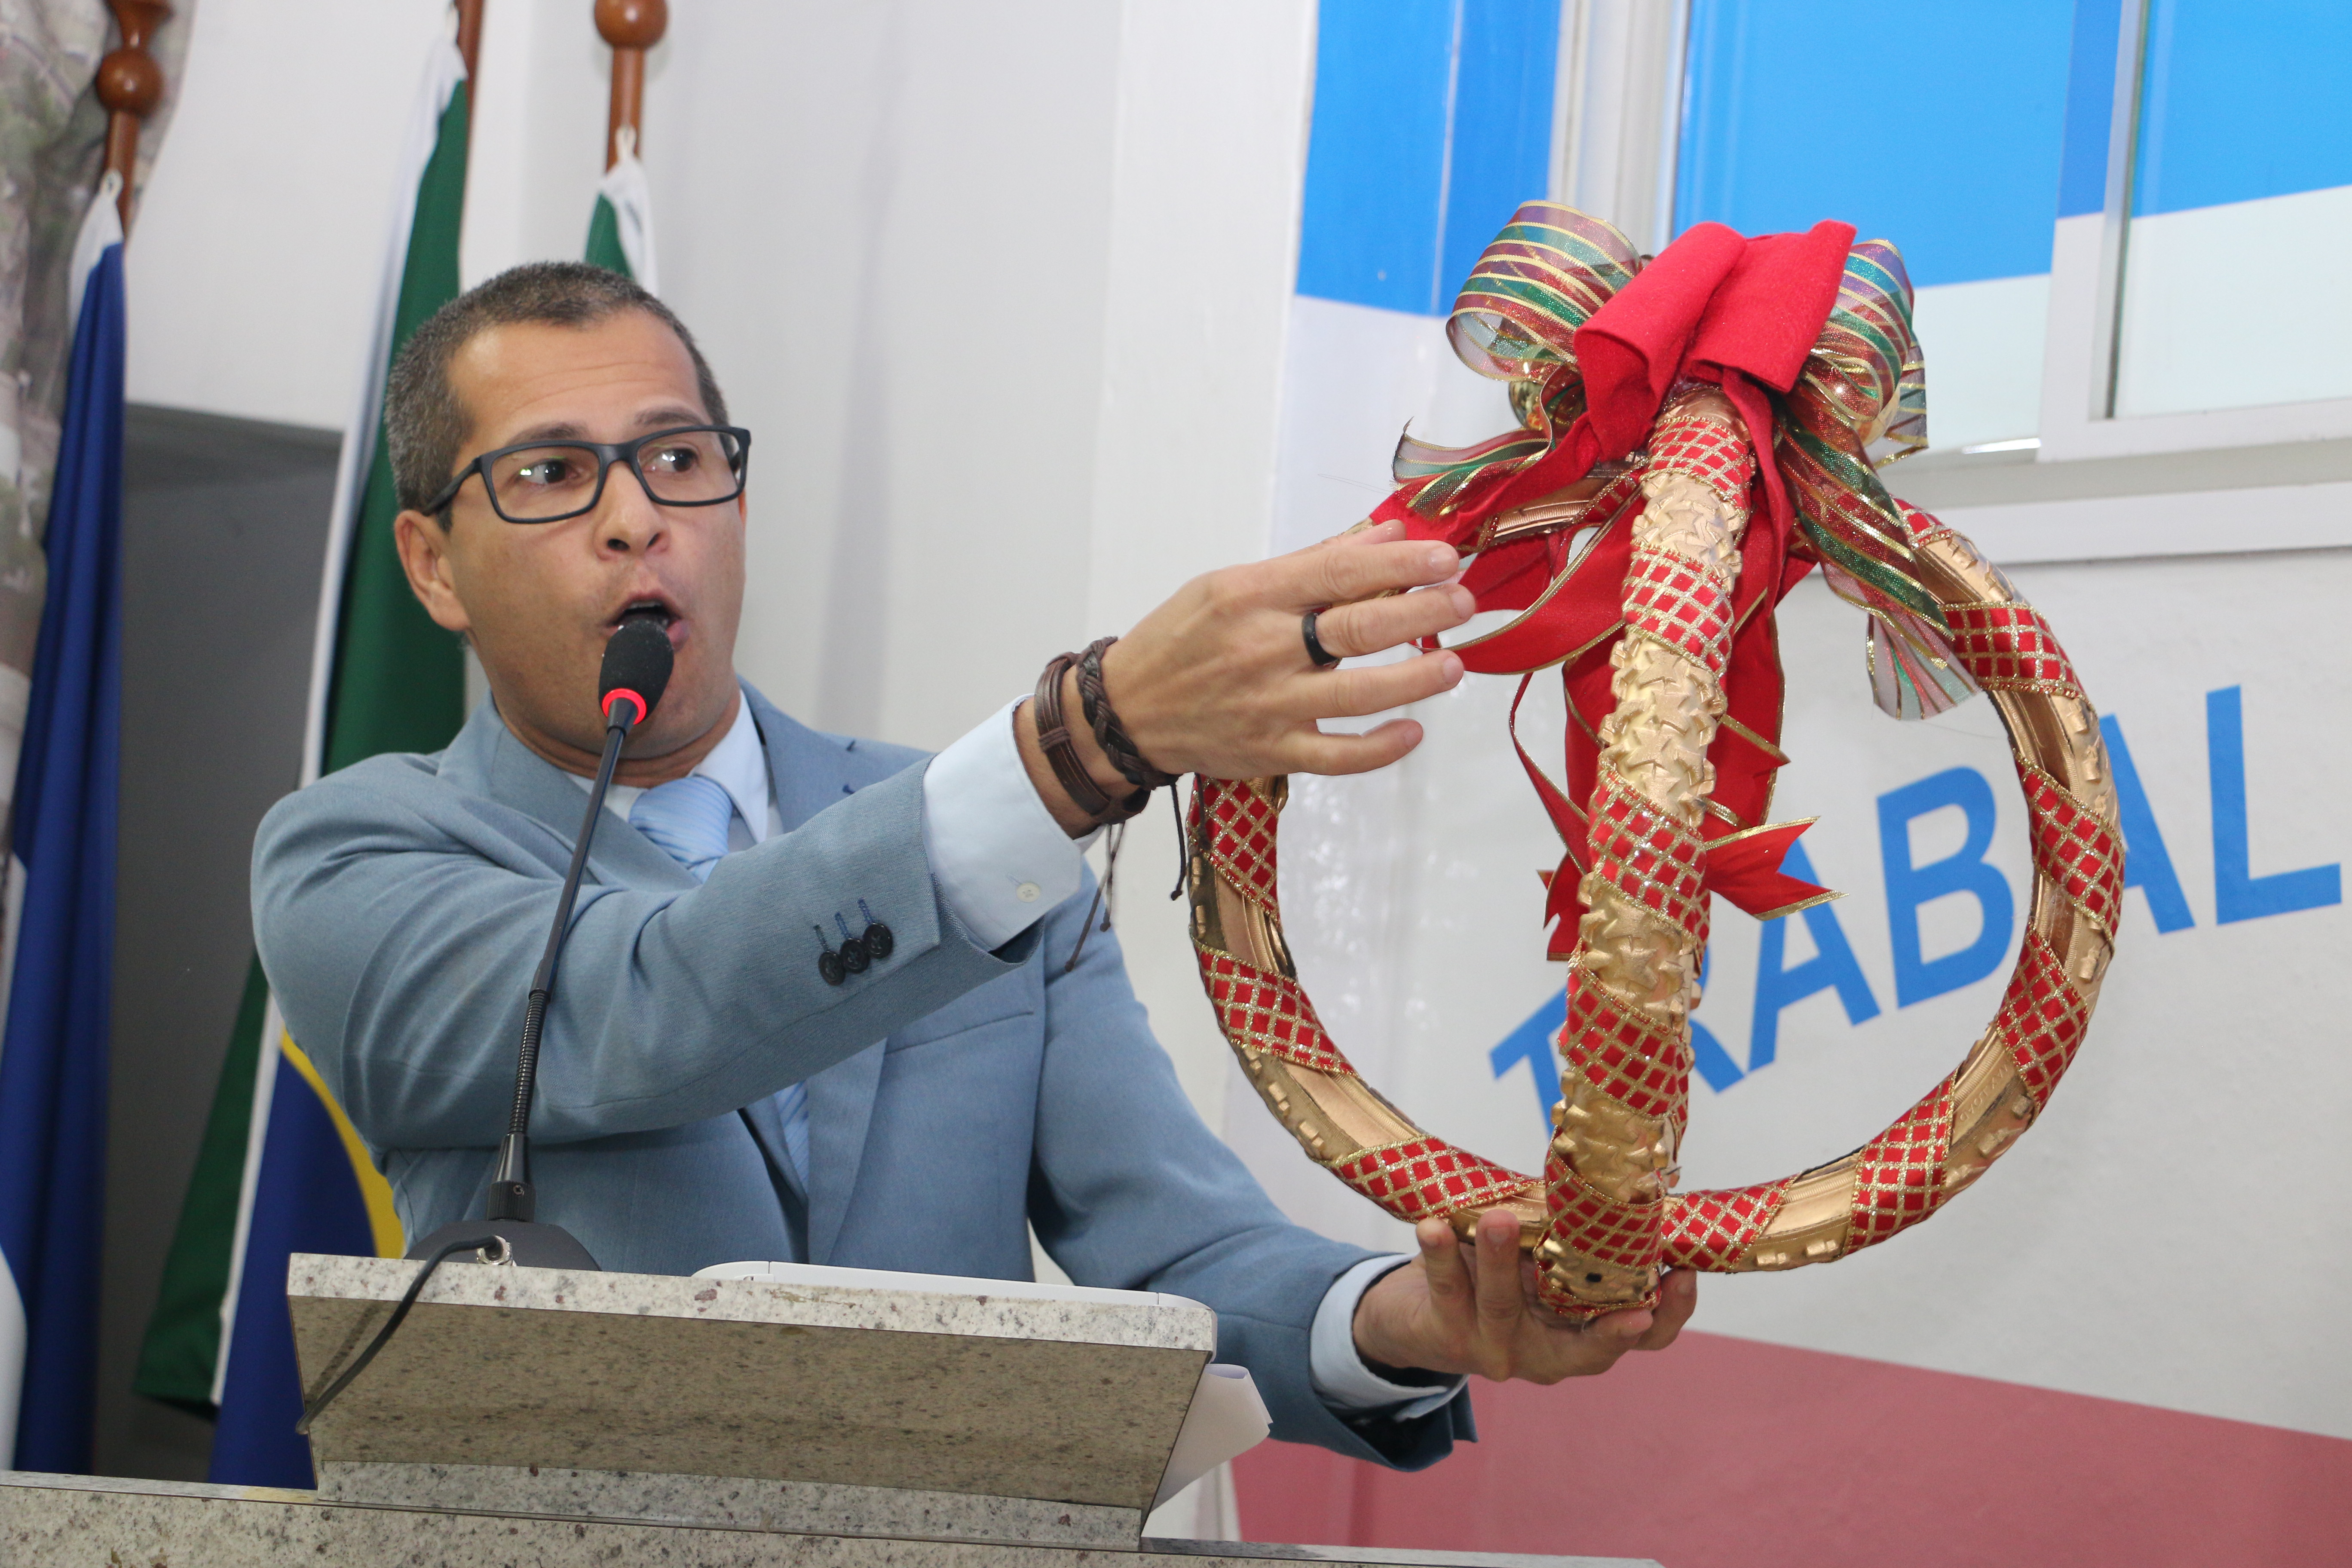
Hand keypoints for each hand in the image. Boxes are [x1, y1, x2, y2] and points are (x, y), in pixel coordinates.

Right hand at [1015, 519, 1472, 833]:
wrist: (1127, 711)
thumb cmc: (1182, 640)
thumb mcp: (1230, 585)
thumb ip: (1312, 564)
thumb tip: (1386, 538)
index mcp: (1250, 597)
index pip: (1338, 573)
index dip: (1399, 566)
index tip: (1444, 559)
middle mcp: (1262, 650)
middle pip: (1356, 629)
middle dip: (1420, 613)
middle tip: (1462, 601)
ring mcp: (1269, 706)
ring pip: (1357, 695)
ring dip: (1414, 679)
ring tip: (1453, 664)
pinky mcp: (1271, 753)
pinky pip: (1337, 757)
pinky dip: (1378, 748)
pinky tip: (1412, 732)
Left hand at [1351, 1210, 1696, 1384]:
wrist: (1419, 1316)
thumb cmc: (1496, 1276)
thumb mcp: (1543, 1261)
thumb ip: (1575, 1238)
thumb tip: (1613, 1172)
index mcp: (1582, 1332)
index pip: (1644, 1336)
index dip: (1671, 1313)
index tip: (1683, 1274)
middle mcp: (1547, 1353)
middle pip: (1589, 1346)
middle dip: (1611, 1323)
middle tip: (1629, 1288)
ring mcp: (1498, 1351)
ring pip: (1505, 1308)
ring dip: (1502, 1259)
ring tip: (1497, 1218)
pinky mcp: (1450, 1336)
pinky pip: (1449, 1291)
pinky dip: (1441, 1255)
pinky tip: (1434, 1227)